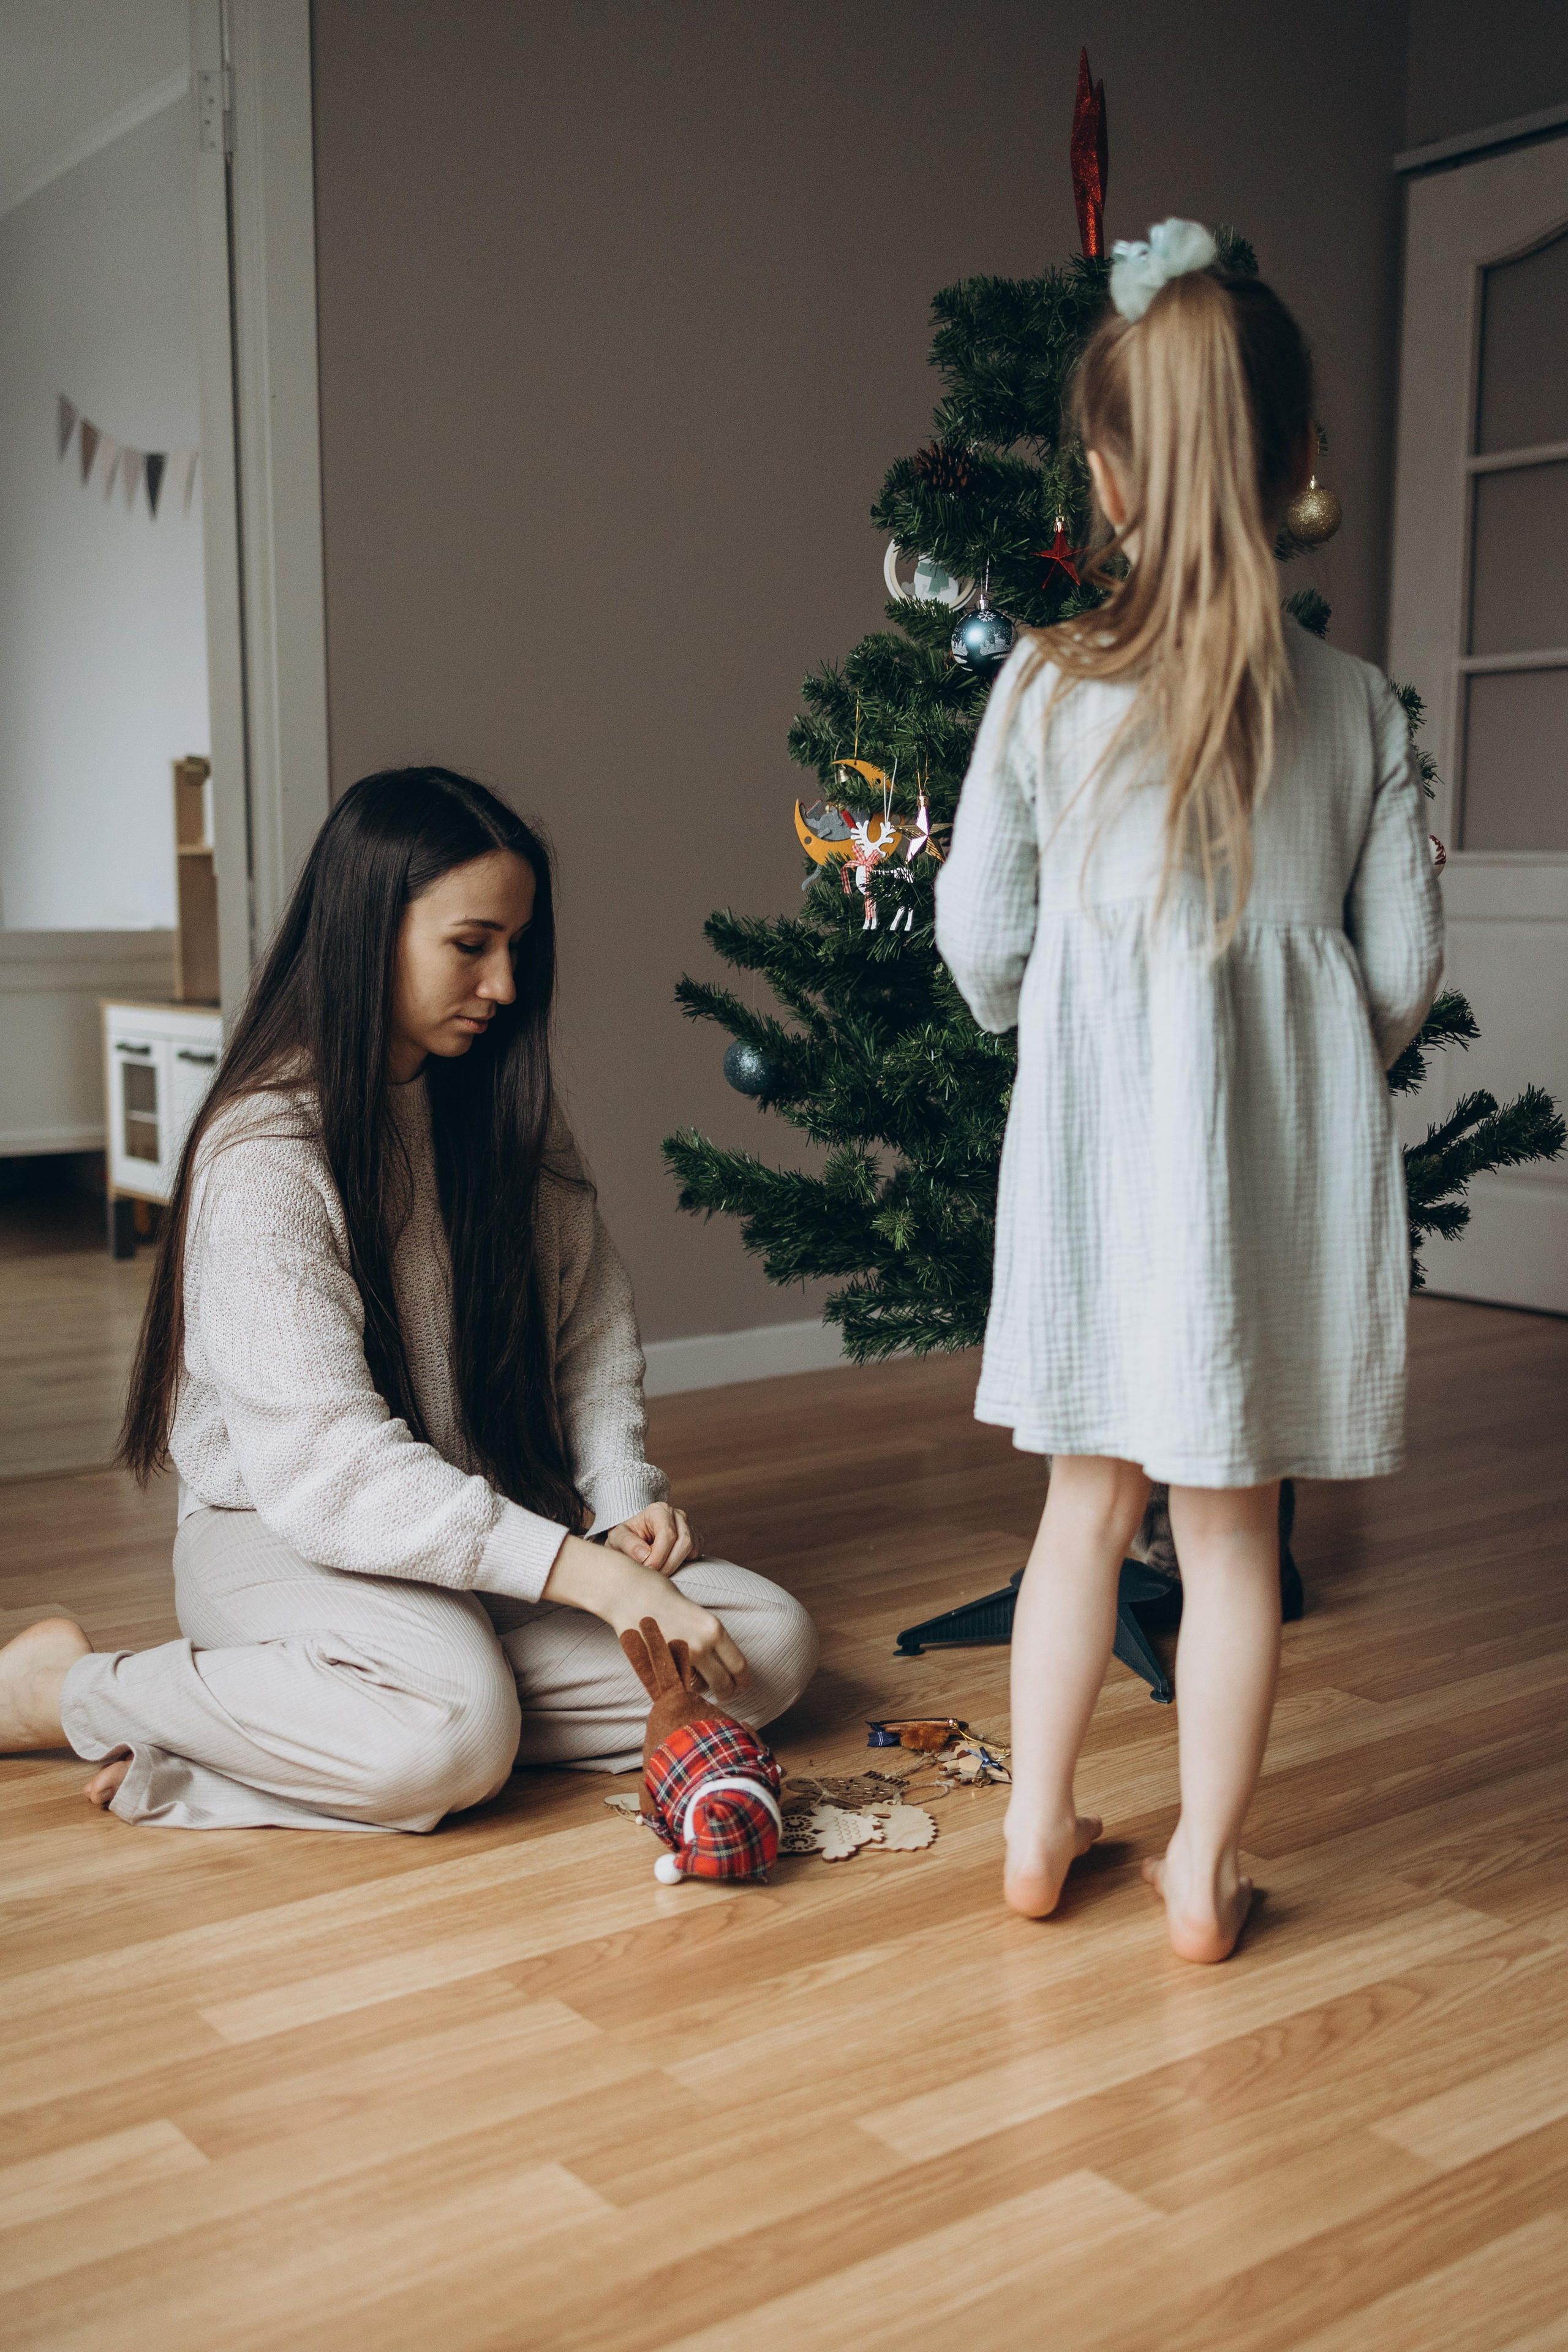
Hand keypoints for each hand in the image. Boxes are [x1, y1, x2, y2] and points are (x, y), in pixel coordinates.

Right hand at [542, 1535, 747, 1700]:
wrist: (629, 1592)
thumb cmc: (662, 1595)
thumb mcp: (698, 1615)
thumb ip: (710, 1638)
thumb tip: (721, 1660)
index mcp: (714, 1630)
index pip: (739, 1667)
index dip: (742, 1682)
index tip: (740, 1686)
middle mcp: (701, 1646)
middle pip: (724, 1684)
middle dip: (726, 1693)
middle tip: (723, 1695)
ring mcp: (678, 1658)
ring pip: (699, 1689)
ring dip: (700, 1691)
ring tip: (697, 1685)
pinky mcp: (658, 1666)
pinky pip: (676, 1687)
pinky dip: (679, 1688)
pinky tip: (676, 1681)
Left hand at [603, 1503, 701, 1575]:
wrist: (632, 1537)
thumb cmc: (626, 1536)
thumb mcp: (618, 1538)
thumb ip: (628, 1544)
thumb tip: (644, 1555)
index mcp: (659, 1510)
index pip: (667, 1532)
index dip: (659, 1555)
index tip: (647, 1568)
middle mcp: (678, 1516)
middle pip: (684, 1541)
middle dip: (668, 1563)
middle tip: (652, 1575)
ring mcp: (689, 1527)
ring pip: (692, 1548)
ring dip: (675, 1565)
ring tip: (657, 1572)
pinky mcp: (695, 1539)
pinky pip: (696, 1554)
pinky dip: (683, 1564)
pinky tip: (666, 1566)